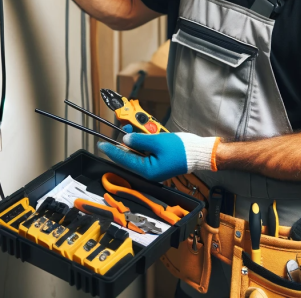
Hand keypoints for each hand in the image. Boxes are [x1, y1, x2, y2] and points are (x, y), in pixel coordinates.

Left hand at [97, 131, 219, 181]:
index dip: (112, 150)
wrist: (198, 153)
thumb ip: (139, 140)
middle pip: (129, 157)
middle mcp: (149, 172)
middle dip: (124, 143)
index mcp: (147, 170)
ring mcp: (154, 168)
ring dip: (133, 141)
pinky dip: (141, 144)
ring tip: (131, 129)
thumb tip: (125, 139)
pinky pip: (145, 153)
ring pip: (137, 154)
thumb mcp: (157, 142)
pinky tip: (141, 135)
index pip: (124, 159)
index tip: (101, 144)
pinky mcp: (158, 163)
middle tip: (121, 129)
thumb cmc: (181, 149)